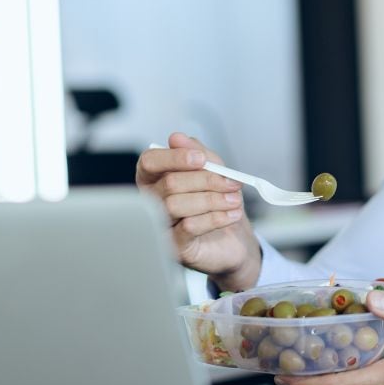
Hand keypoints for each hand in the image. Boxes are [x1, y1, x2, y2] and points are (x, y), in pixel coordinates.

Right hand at [135, 132, 261, 289]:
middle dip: (206, 180)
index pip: (149, 161)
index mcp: (156, 179)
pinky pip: (189, 226)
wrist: (234, 240)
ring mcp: (160, 226)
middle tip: (232, 183)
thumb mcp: (214, 171)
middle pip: (169, 183)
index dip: (174, 157)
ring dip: (212, 199)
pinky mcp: (174, 247)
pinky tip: (232, 215)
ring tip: (234, 200)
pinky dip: (215, 217)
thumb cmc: (218, 203)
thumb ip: (198, 153)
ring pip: (176, 205)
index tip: (201, 159)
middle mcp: (152, 202)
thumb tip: (177, 138)